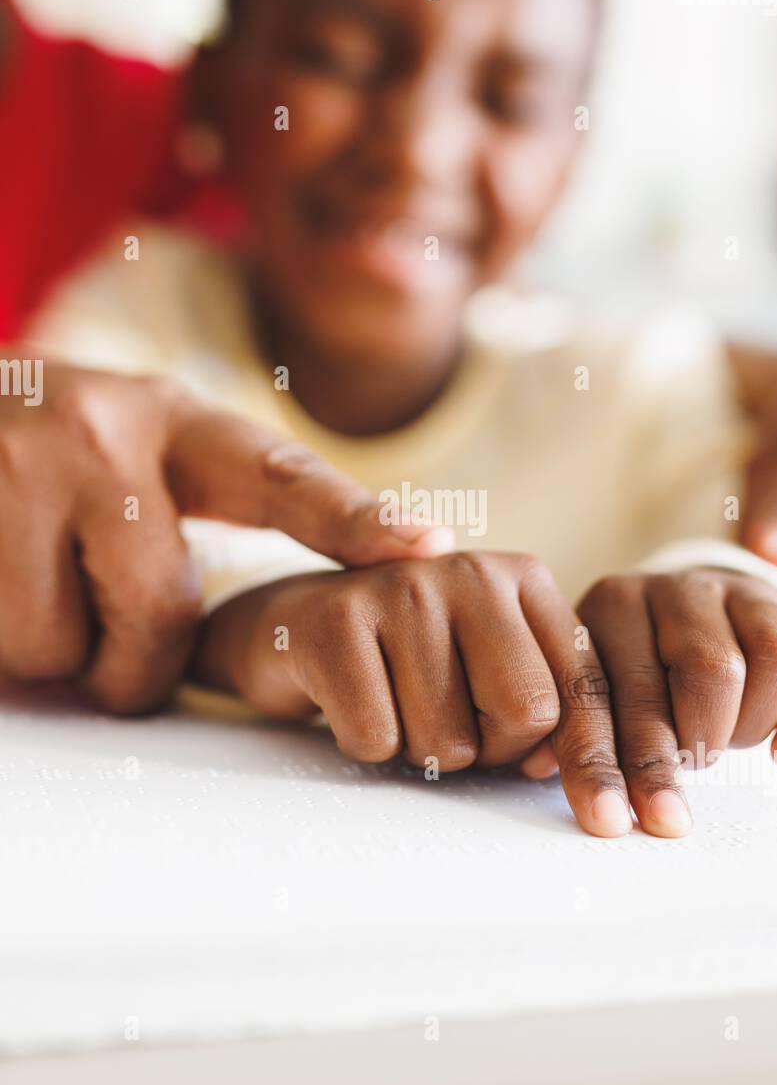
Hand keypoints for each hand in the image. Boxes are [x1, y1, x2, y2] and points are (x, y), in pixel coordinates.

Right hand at [0, 361, 450, 712]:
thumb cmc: (52, 456)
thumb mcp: (133, 450)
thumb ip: (197, 512)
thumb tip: (279, 617)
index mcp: (174, 421)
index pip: (278, 477)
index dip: (353, 519)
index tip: (426, 548)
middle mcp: (106, 432)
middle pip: (163, 615)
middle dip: (136, 663)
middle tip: (103, 632)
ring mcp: (24, 471)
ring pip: (67, 648)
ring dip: (57, 654)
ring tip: (33, 584)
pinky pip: (9, 646)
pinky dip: (7, 649)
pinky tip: (2, 586)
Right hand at [195, 551, 666, 836]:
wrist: (294, 624)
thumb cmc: (408, 660)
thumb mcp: (488, 668)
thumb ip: (547, 707)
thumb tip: (560, 769)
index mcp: (523, 578)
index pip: (582, 686)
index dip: (594, 761)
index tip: (609, 822)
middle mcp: (470, 568)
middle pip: (526, 714)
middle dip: (490, 749)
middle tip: (450, 723)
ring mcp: (401, 587)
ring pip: (450, 739)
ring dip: (421, 750)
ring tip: (396, 702)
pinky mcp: (336, 621)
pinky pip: (378, 738)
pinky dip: (365, 744)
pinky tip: (352, 701)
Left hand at [522, 568, 776, 836]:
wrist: (680, 608)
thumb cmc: (630, 665)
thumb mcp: (590, 683)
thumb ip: (571, 722)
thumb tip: (540, 768)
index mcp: (612, 604)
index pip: (608, 686)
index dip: (608, 761)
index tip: (614, 821)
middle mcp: (677, 589)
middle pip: (707, 670)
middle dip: (695, 745)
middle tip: (682, 784)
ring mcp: (742, 593)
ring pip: (773, 656)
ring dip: (751, 723)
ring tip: (726, 747)